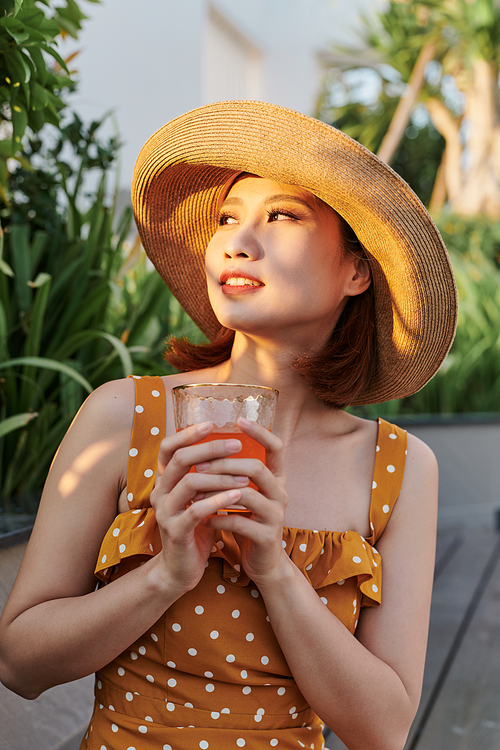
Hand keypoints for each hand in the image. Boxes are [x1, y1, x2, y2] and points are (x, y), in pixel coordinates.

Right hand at [149, 421, 250, 594]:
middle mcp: (160, 492)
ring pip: (190, 483)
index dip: (188, 433)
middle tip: (236, 444)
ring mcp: (165, 512)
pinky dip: (218, 502)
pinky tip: (238, 498)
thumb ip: (206, 476)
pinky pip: (196, 511)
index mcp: (165, 481)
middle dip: (210, 448)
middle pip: (181, 459)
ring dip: (220, 476)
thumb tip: (229, 448)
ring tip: (244, 475)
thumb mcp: (199, 498)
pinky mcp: (175, 531)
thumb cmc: (195, 528)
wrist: (180, 569)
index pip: (168, 448)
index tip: (212, 423)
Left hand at [199, 417, 289, 586]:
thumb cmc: (248, 522)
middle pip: (257, 468)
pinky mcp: (266, 537)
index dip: (260, 432)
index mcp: (277, 479)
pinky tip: (204, 517)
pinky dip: (218, 518)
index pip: (276, 447)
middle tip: (201, 465)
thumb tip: (208, 444)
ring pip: (249, 495)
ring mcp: (276, 516)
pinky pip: (240, 522)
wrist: (262, 563)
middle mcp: (281, 494)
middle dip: (226, 464)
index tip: (239, 419)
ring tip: (197, 490)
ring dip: (219, 490)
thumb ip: (235, 473)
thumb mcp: (246, 494)